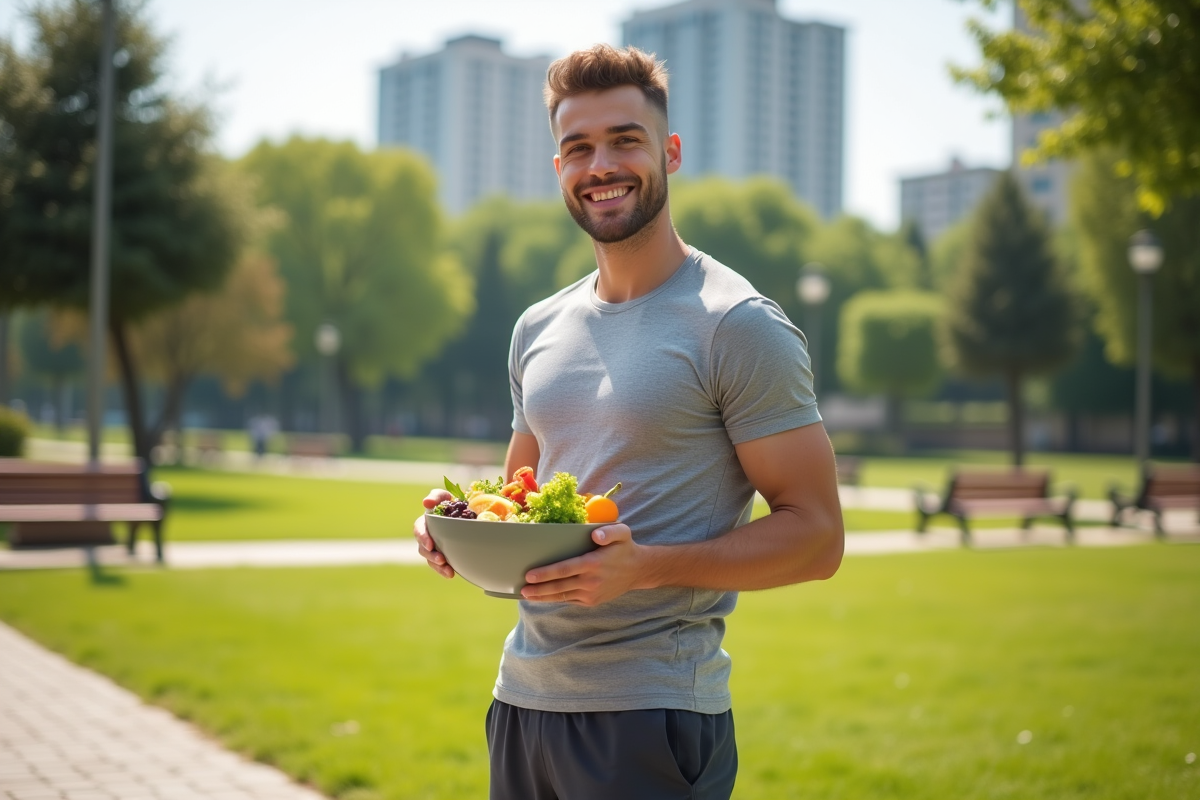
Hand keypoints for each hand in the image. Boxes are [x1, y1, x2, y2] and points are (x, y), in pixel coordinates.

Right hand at [414, 489, 454, 578]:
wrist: (467, 513)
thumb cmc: (453, 503)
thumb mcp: (445, 496)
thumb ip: (435, 496)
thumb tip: (426, 502)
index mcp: (425, 522)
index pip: (419, 529)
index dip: (423, 537)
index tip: (430, 545)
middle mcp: (428, 535)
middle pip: (423, 548)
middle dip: (431, 555)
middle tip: (441, 559)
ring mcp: (434, 547)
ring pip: (431, 559)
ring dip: (437, 566)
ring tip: (448, 571)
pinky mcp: (442, 555)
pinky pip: (440, 565)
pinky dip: (444, 571)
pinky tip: (451, 574)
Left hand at [521, 524, 646, 605]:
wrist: (638, 570)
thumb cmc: (625, 548)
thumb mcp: (622, 532)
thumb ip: (610, 531)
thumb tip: (595, 535)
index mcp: (594, 563)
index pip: (564, 570)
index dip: (545, 573)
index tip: (529, 575)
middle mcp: (591, 581)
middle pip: (559, 586)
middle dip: (538, 588)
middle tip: (522, 589)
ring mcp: (591, 594)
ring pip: (562, 596)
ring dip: (543, 597)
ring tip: (527, 595)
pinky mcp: (591, 601)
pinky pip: (569, 600)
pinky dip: (555, 599)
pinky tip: (543, 597)